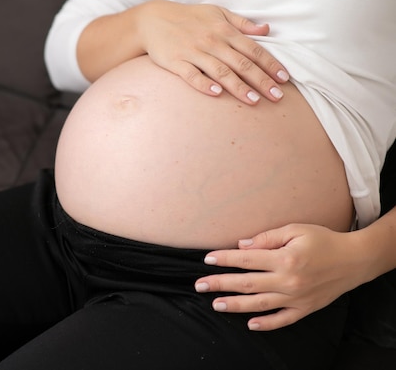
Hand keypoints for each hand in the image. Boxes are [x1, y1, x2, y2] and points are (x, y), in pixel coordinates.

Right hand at [136, 0, 288, 104]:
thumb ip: (242, 23)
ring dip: (238, 87)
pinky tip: (216, 93)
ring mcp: (193, 52)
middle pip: (241, 64)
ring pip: (220, 71)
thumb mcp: (218, 13)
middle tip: (276, 97)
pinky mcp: (176, 62)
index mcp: (225, 31)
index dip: (270, 64)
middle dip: (261, 81)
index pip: (253, 50)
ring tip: (254, 101)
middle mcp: (212, 42)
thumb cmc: (189, 17)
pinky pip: (192, 75)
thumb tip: (266, 29)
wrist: (153, 20)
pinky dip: (204, 84)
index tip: (284, 79)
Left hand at [193, 224, 365, 330]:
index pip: (246, 260)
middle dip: (220, 284)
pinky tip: (250, 324)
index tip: (207, 260)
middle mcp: (288, 280)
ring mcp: (296, 297)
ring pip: (259, 304)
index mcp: (284, 258)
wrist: (354, 260)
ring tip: (216, 304)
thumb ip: (267, 238)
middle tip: (200, 285)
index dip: (224, 259)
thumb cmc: (323, 240)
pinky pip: (283, 319)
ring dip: (235, 305)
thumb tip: (242, 245)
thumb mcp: (295, 230)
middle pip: (247, 283)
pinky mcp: (305, 308)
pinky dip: (266, 324)